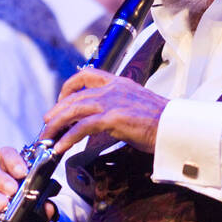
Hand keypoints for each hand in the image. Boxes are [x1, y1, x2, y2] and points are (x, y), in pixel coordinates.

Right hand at [0, 146, 56, 221]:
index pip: (6, 155)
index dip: (12, 159)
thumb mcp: (39, 215)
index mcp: (9, 173)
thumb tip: (49, 207)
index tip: (23, 172)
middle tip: (13, 190)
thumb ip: (44, 209)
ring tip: (3, 206)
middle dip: (0, 178)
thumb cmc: (27, 221)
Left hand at [42, 69, 168, 155]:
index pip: (86, 74)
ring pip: (74, 110)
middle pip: (74, 96)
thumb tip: (105, 120)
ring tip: (46, 137)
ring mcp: (112, 102)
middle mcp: (112, 88)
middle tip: (46, 124)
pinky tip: (60, 147)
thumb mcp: (136, 106)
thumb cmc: (160, 122)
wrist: (176, 127)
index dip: (69, 86)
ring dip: (56, 125)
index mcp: (119, 82)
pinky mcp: (113, 118)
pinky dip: (67, 138)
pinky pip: (82, 127)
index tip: (60, 100)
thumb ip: (119, 107)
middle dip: (56, 111)